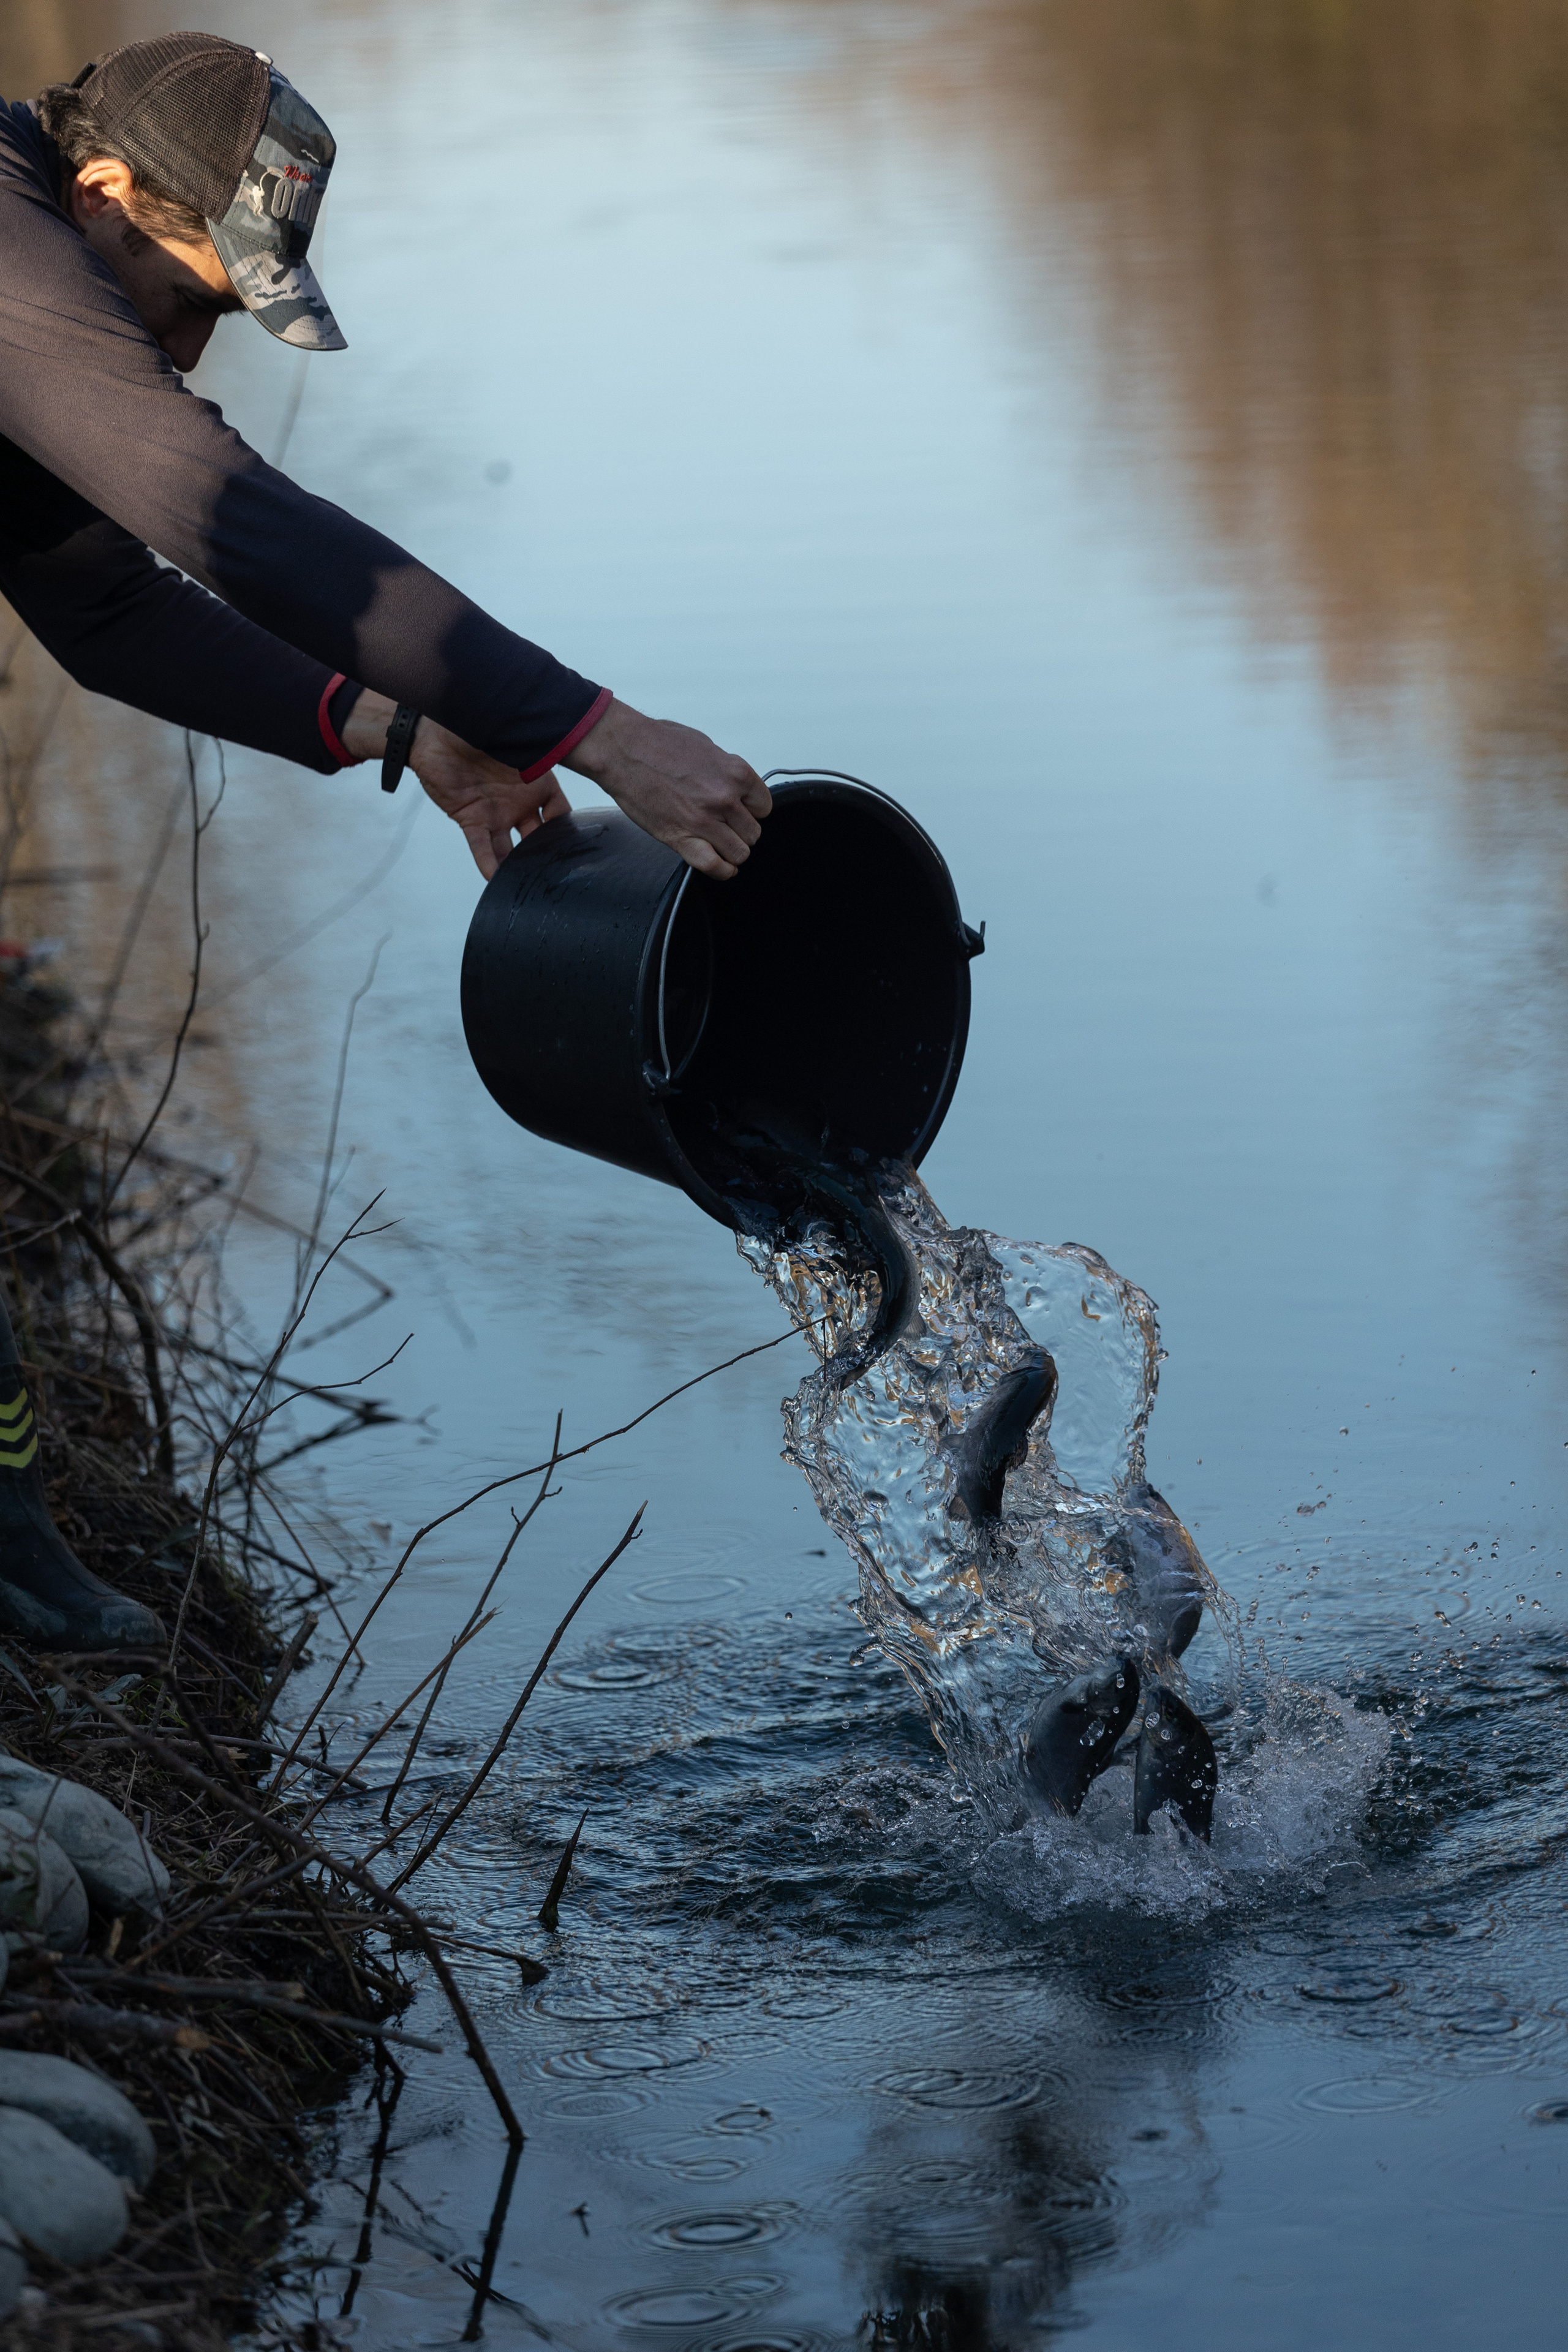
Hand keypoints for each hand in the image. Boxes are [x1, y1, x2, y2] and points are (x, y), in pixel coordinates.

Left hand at [341, 692, 569, 877]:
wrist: (434, 729)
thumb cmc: (477, 723)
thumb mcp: (517, 738)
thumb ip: (539, 753)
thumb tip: (567, 750)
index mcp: (538, 781)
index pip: (561, 813)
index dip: (568, 830)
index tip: (577, 846)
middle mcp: (520, 802)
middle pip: (539, 837)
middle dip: (545, 854)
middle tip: (554, 871)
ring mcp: (496, 813)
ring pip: (512, 847)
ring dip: (518, 865)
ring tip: (528, 883)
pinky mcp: (471, 819)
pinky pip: (482, 846)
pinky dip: (489, 863)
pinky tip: (496, 878)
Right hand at [560, 697, 769, 878]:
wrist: (622, 749)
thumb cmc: (658, 742)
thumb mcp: (706, 747)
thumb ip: (726, 772)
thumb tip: (735, 787)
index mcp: (735, 773)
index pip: (763, 807)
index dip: (751, 810)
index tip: (740, 810)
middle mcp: (724, 798)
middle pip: (752, 833)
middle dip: (740, 831)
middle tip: (724, 825)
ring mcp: (703, 821)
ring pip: (739, 852)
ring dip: (730, 850)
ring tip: (718, 842)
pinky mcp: (680, 838)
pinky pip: (714, 866)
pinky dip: (722, 870)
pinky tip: (720, 865)